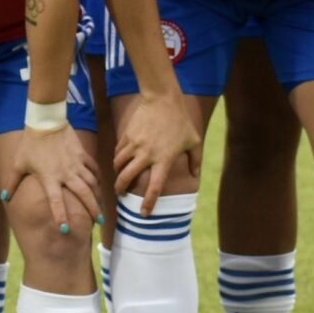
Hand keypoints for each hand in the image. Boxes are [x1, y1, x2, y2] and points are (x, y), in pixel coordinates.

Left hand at [6, 126, 98, 231]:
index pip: (56, 201)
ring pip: (92, 183)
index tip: (66, 230)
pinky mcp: (83, 155)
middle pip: (84, 194)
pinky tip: (99, 186)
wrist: (46, 120)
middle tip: (99, 223)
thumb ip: (12, 182)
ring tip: (101, 208)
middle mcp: (66, 173)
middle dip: (93, 209)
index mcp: (50, 178)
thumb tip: (4, 197)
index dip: (61, 216)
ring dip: (98, 196)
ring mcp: (77, 164)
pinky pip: (93, 169)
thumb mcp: (18, 163)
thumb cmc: (30, 144)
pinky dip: (98, 179)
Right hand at [111, 87, 200, 211]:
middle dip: (121, 190)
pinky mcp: (127, 136)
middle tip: (121, 194)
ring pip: (119, 165)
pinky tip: (121, 160)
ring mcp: (134, 145)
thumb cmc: (180, 121)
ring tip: (120, 177)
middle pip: (127, 178)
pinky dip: (117, 158)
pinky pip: (118, 152)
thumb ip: (195, 160)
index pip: (154, 187)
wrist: (162, 99)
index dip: (148, 203)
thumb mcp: (194, 141)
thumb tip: (195, 175)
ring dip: (118, 174)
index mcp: (164, 160)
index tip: (144, 213)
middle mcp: (146, 155)